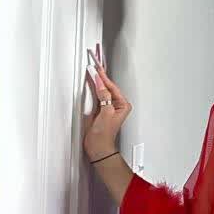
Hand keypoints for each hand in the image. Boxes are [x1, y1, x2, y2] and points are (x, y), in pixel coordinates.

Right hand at [82, 42, 131, 160]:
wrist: (98, 148)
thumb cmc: (104, 135)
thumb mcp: (105, 113)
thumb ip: (104, 97)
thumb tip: (101, 84)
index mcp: (122, 105)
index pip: (112, 87)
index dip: (103, 77)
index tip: (96, 70)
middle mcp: (117, 105)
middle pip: (108, 87)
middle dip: (101, 77)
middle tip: (94, 65)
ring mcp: (108, 107)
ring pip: (102, 90)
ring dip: (97, 81)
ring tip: (93, 70)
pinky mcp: (100, 110)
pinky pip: (97, 95)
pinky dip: (94, 88)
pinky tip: (91, 82)